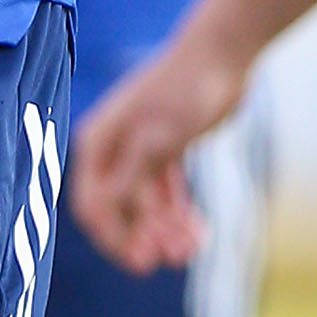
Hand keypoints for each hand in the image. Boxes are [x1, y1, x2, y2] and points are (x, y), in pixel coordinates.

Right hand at [68, 25, 250, 270]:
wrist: (223, 53)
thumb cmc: (184, 90)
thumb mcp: (156, 139)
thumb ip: (130, 180)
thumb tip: (106, 213)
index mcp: (98, 145)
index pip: (92, 206)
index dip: (114, 239)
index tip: (143, 262)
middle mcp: (113, 151)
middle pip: (119, 211)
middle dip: (145, 238)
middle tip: (175, 257)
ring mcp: (139, 152)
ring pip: (145, 207)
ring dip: (165, 231)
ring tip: (193, 247)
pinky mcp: (166, 151)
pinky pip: (166, 195)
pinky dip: (179, 214)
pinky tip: (199, 230)